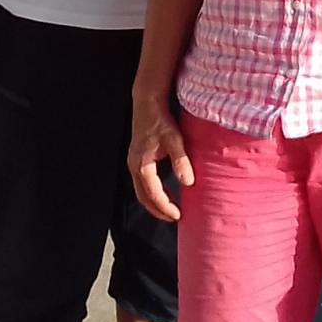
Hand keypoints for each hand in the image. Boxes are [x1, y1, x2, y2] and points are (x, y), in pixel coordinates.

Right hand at [129, 97, 195, 222]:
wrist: (147, 103)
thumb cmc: (161, 120)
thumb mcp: (174, 140)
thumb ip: (181, 161)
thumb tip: (188, 182)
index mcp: (142, 165)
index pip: (153, 195)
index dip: (165, 208)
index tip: (178, 215)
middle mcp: (134, 166)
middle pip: (143, 197)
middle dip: (158, 210)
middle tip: (174, 218)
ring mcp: (133, 163)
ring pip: (141, 191)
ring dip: (154, 203)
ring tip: (170, 209)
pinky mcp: (136, 159)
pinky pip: (142, 183)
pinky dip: (152, 192)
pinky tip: (165, 192)